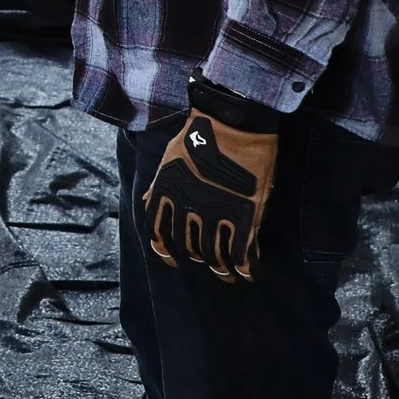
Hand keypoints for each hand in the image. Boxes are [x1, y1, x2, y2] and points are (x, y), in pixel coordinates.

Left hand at [144, 77, 279, 281]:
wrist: (231, 123)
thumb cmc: (199, 136)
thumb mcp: (168, 161)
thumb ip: (160, 187)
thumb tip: (150, 203)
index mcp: (165, 196)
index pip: (159, 234)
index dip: (165, 252)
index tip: (172, 260)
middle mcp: (187, 209)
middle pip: (190, 247)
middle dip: (198, 258)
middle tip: (207, 263)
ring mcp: (216, 213)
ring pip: (214, 254)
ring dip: (221, 269)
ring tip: (226, 275)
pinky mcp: (244, 214)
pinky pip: (242, 250)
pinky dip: (245, 266)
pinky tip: (248, 274)